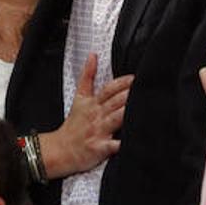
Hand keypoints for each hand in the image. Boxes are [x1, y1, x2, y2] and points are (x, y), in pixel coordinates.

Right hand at [43, 53, 132, 178]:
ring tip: (143, 107)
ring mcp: (98, 131)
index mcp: (93, 103)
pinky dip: (122, 144)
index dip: (123, 82)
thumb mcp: (79, 97)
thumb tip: (93, 55)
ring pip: (116, 119)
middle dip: (129, 94)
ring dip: (128, 113)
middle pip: (115, 101)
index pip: (109, 89)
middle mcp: (97, 115)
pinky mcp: (99, 148)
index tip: (135, 77)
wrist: (60, 149)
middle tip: (145, 88)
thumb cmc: (73, 125)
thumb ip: (87, 76)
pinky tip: (133, 141)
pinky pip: (113, 146)